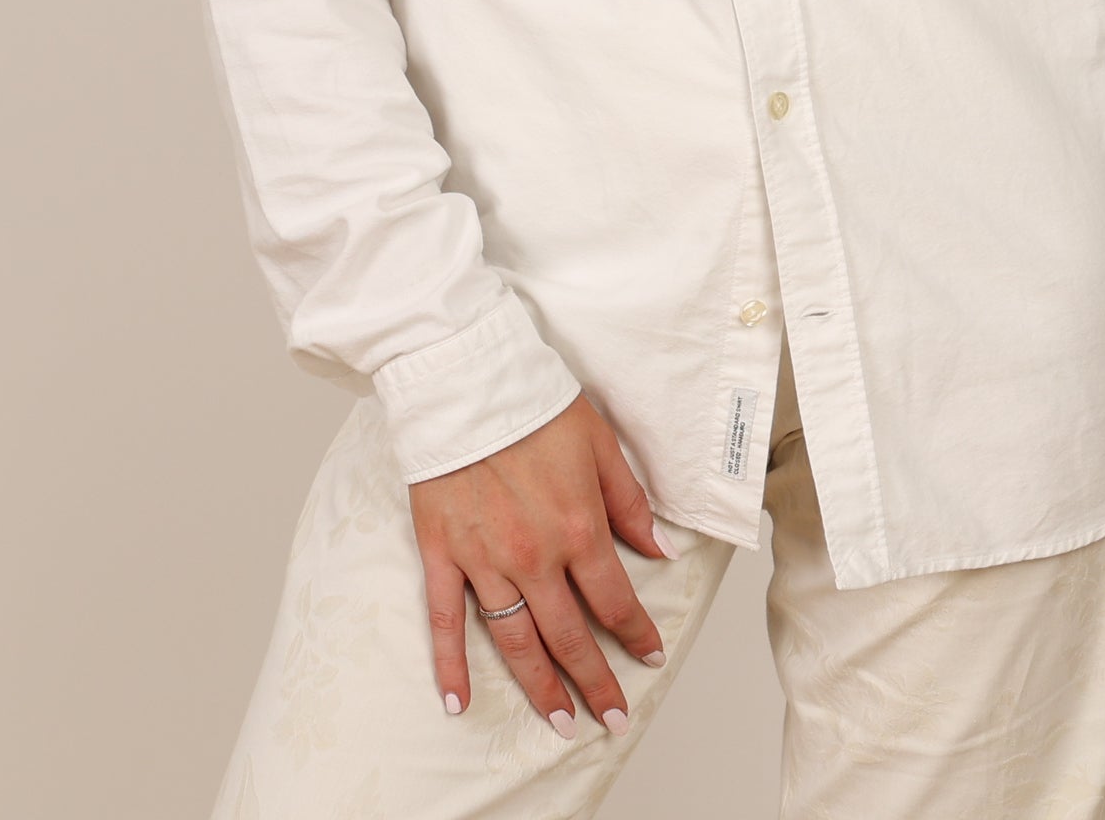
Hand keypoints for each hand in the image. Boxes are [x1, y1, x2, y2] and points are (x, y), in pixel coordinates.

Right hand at [410, 390, 678, 736]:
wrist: (468, 381)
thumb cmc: (537, 404)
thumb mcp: (600, 445)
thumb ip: (630, 504)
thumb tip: (661, 549)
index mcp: (578, 527)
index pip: (614, 599)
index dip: (636, 633)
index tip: (650, 656)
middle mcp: (535, 556)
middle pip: (570, 635)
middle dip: (596, 681)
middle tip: (612, 718)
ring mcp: (485, 560)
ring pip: (517, 641)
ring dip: (541, 687)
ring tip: (561, 722)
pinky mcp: (443, 553)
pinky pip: (446, 621)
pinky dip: (450, 665)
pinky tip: (459, 702)